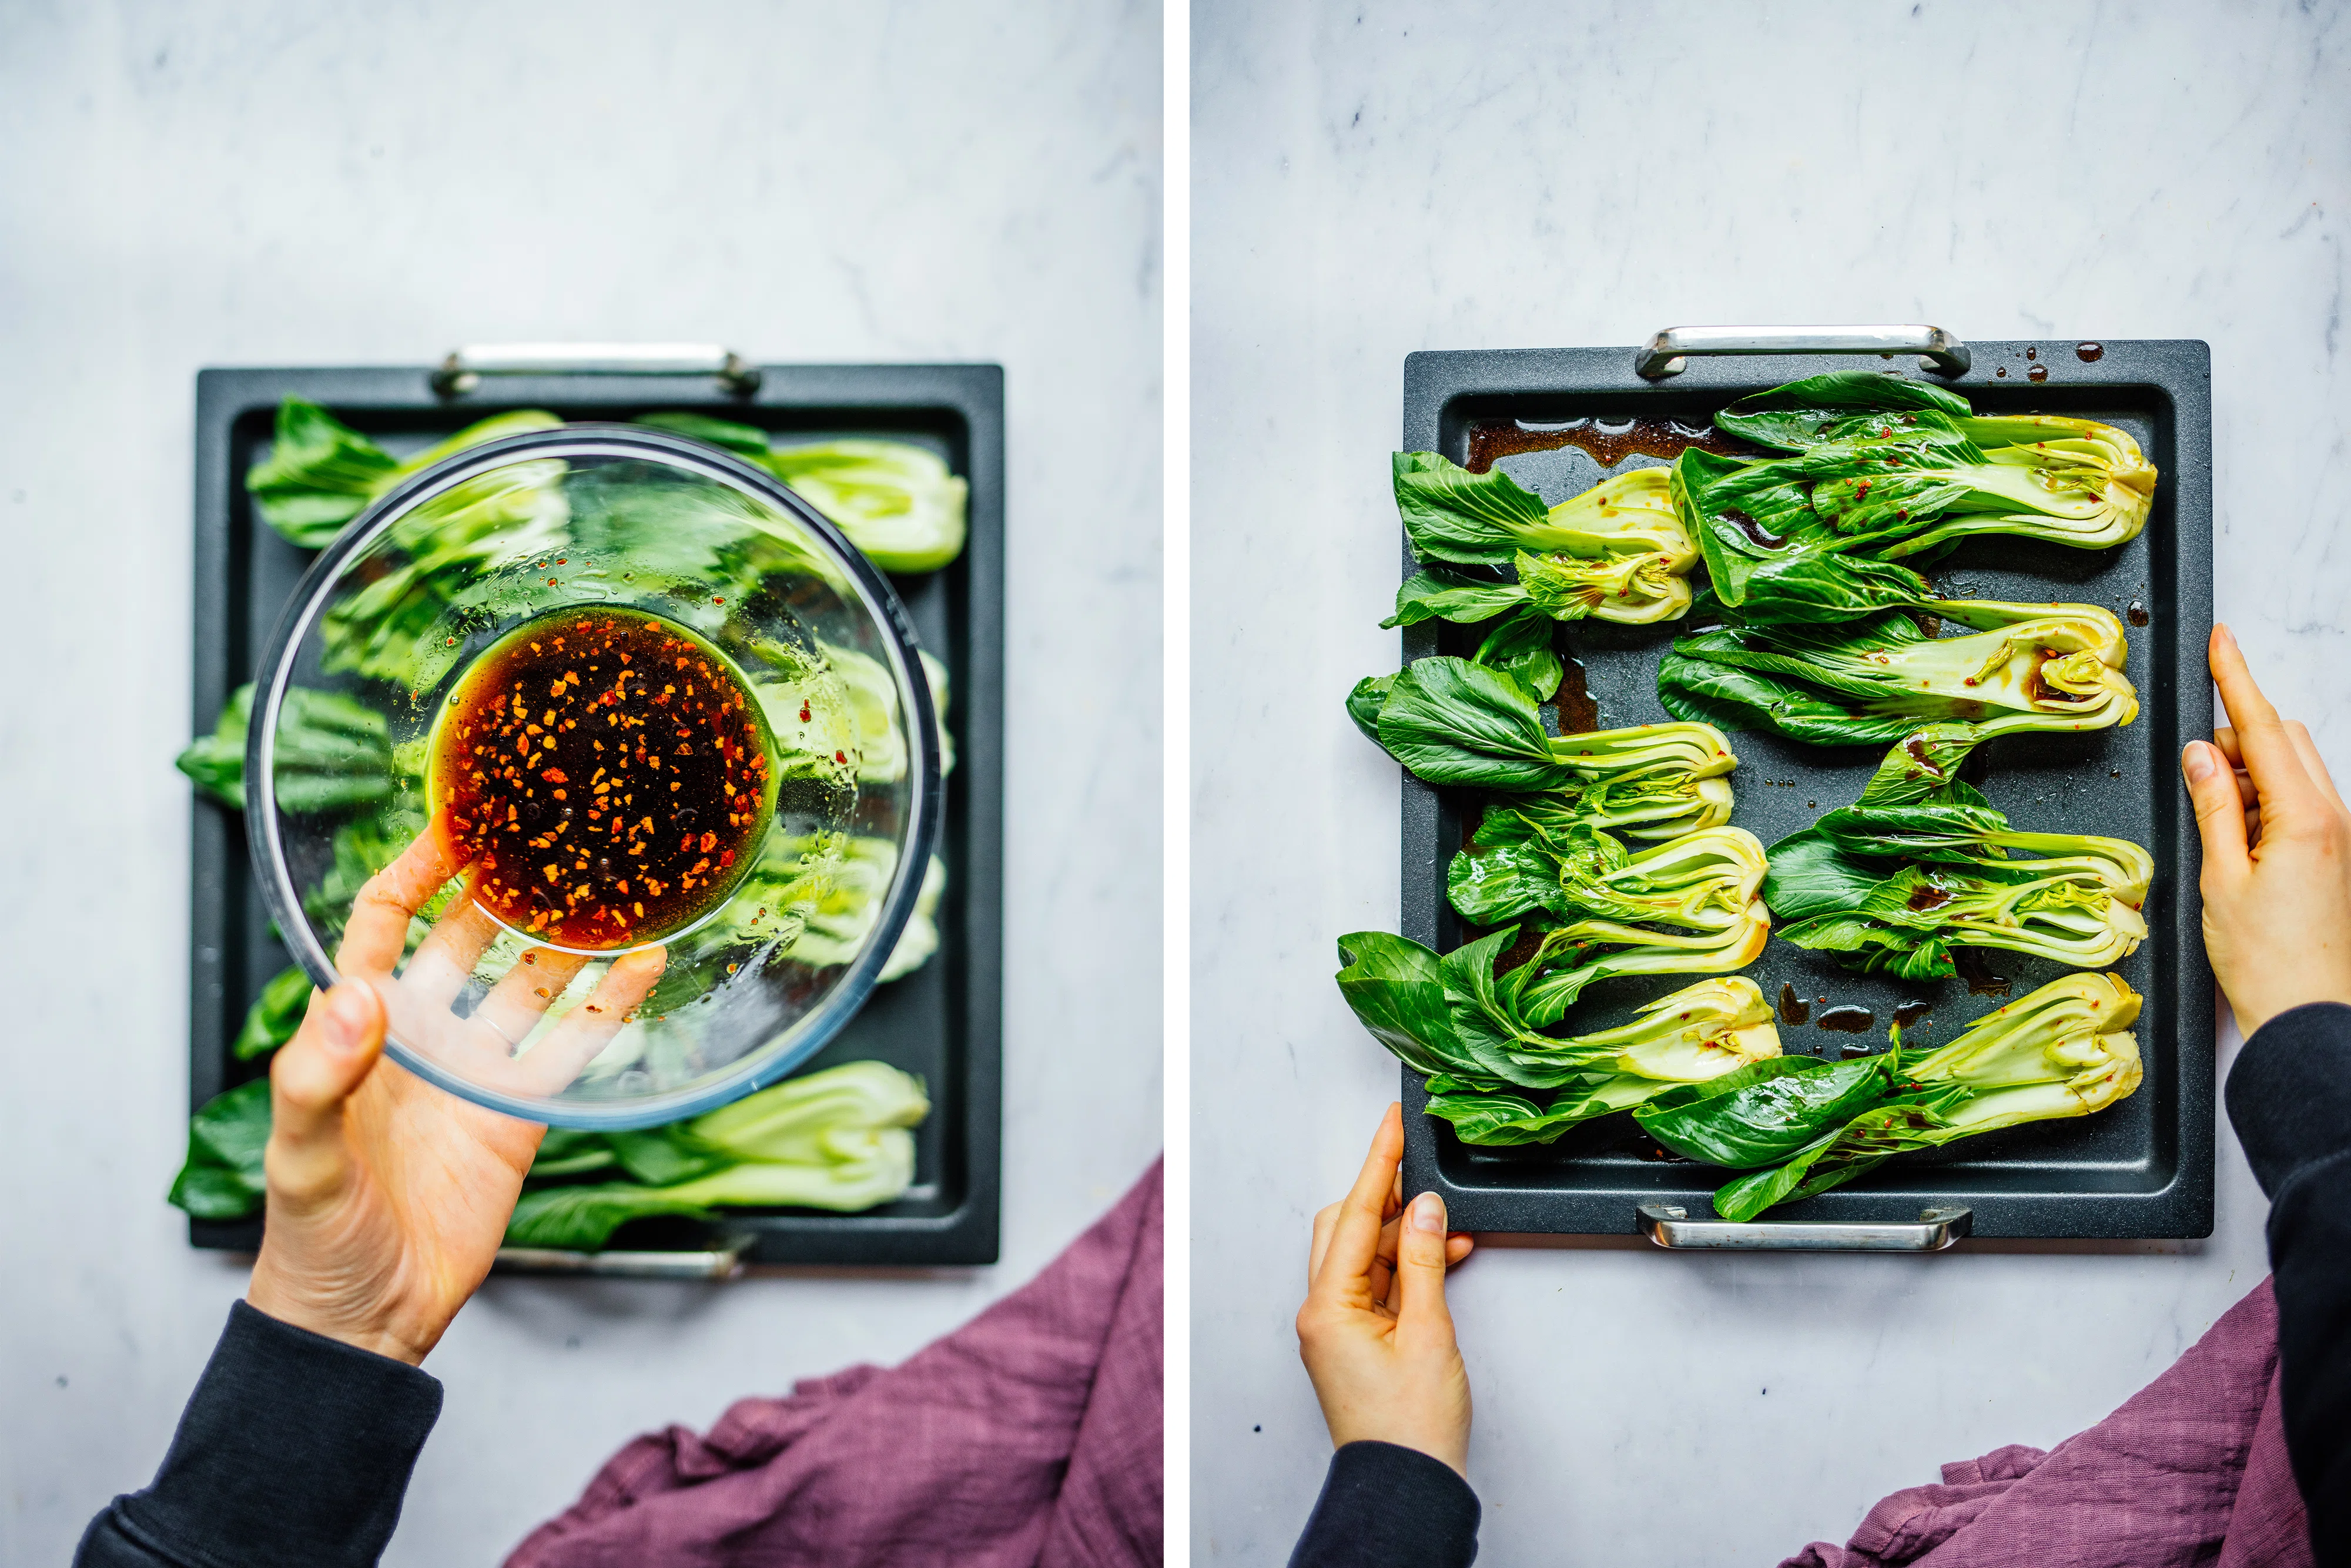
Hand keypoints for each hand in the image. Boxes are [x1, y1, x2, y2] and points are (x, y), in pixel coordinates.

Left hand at [248, 829, 665, 1364]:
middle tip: (548, 830)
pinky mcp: (521, 1112)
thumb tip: (354, 996)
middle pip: (466, 937)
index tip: (455, 824)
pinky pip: (572, 1045)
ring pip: (530, 981)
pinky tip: (645, 965)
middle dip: (502, 885)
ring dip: (566, 936)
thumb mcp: (299, 1160)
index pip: (383, 924)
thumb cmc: (312, 1238)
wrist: (368, 1318)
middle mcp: (422, 1035)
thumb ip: (316, 1078)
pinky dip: (612, 1004)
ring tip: (609, 881)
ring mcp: (476, 1069)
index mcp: (359, 1029)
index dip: (413, 872)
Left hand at [1295, 1104, 1476, 1476]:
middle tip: (1424, 1168)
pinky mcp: (1356, 1341)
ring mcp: (1337, 1328)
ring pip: (1367, 1256)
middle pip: (1349, 1228)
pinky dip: (1408, 1267)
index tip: (1393, 1124)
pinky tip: (1444, 1253)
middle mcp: (1323, 1313)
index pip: (1355, 1216)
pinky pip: (1379, 1285)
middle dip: (1388, 1197)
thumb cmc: (1412, 1426)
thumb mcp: (1429, 1333)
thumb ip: (1425, 1262)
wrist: (1407, 1485)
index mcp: (1327, 1307)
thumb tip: (1425, 1207)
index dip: (1378, 1164)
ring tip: (1449, 1221)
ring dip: (1405, 1234)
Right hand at [2180, 623, 2350, 1038]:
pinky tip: (2238, 844)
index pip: (2263, 727)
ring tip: (2218, 827)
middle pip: (2285, 742)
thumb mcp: (2221, 879)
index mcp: (2305, 818)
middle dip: (2239, 739)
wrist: (2310, 1018)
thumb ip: (2213, 807)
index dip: (2237, 679)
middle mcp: (2334, 820)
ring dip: (2251, 777)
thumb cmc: (2267, 962)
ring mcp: (2339, 839)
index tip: (2221, 641)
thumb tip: (2202, 755)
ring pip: (2294, 773)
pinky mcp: (2336, 858)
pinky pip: (2300, 806)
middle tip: (2199, 772)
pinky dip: (2264, 807)